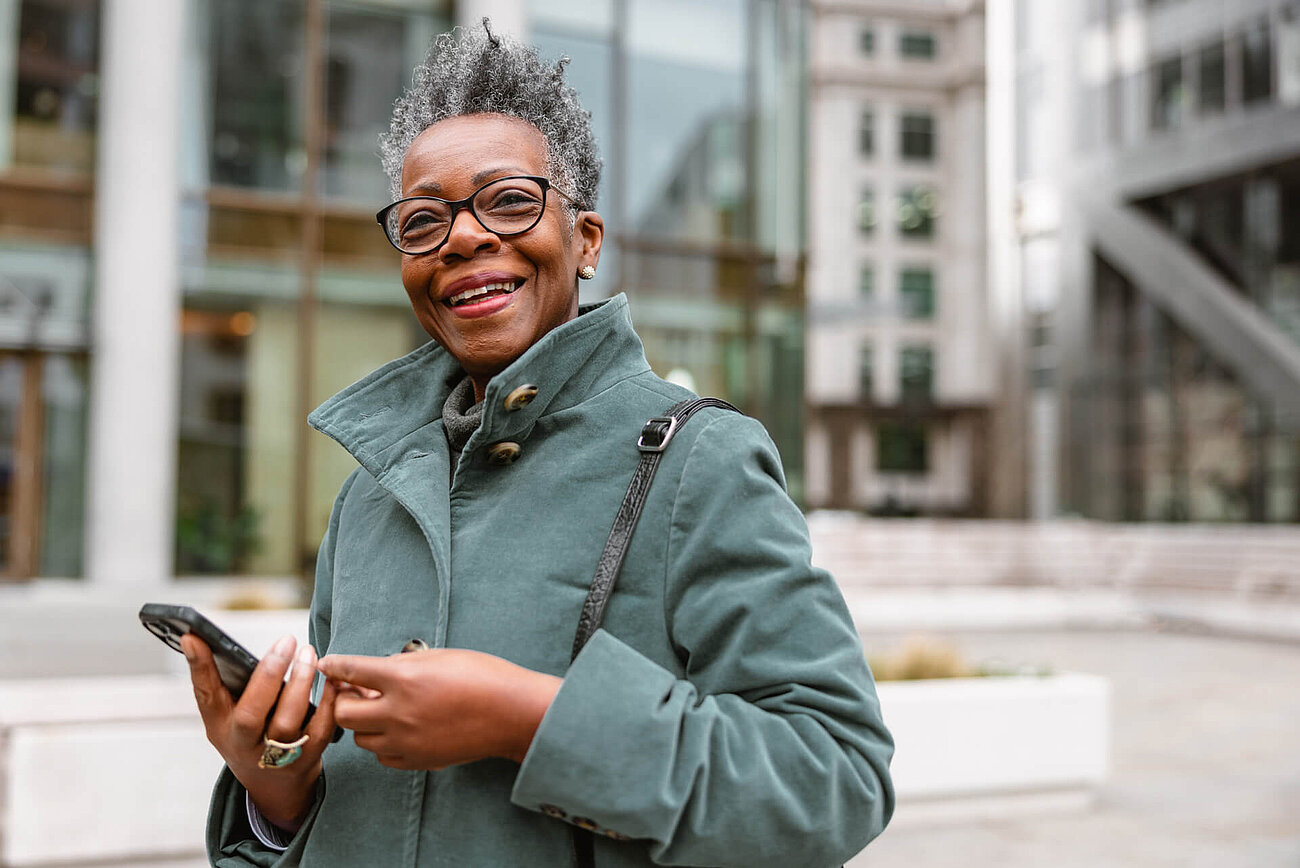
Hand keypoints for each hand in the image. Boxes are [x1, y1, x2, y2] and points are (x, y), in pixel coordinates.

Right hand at [182, 633, 338, 831]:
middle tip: (287, 641)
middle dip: (269, 674)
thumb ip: (224, 685)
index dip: (199, 667)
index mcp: (220, 727)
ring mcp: (274, 758)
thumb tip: (209, 638)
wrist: (274, 788)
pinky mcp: (305, 761)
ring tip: (309, 654)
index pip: (205, 695)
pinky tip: (332, 680)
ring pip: (286, 722)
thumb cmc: (251, 737)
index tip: (193, 636)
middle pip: (251, 713)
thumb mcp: (228, 717)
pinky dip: (329, 702)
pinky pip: (320, 730)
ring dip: (301, 684)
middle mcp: (243, 744)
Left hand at [317, 649, 560, 769]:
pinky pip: (383, 756)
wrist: (511, 712)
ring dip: (363, 723)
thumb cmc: (482, 675)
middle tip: (356, 691)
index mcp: (403, 679)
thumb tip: (376, 673)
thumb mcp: (439, 656)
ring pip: (360, 739)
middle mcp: (399, 712)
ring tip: (380, 710)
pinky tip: (397, 729)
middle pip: (344, 713)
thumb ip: (402, 664)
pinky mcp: (418, 760)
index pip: (352, 671)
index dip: (335, 665)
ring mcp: (407, 741)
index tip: (327, 663)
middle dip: (344, 700)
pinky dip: (382, 743)